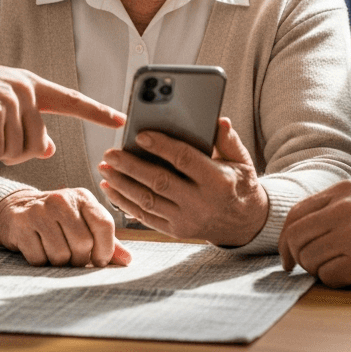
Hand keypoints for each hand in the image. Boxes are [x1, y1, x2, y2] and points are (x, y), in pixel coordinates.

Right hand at [0, 52, 124, 164]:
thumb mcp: (2, 104)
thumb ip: (28, 123)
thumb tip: (49, 149)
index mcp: (33, 85)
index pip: (72, 100)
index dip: (98, 112)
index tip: (121, 120)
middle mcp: (26, 90)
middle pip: (37, 145)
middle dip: (12, 151)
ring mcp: (10, 99)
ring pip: (15, 151)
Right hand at [0, 187, 131, 266]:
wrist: (17, 209)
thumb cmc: (58, 220)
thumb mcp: (83, 222)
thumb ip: (106, 240)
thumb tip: (128, 260)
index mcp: (82, 197)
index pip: (104, 224)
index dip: (105, 249)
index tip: (99, 261)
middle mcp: (62, 199)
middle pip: (83, 243)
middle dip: (80, 260)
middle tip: (72, 257)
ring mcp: (40, 210)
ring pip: (61, 255)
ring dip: (59, 263)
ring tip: (54, 251)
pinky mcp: (21, 224)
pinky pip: (39, 258)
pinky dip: (40, 261)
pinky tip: (38, 248)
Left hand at [98, 117, 268, 246]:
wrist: (245, 224)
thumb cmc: (239, 184)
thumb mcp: (241, 160)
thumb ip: (228, 140)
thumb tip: (219, 120)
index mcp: (218, 181)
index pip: (185, 160)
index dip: (162, 146)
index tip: (140, 134)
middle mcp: (200, 203)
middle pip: (159, 182)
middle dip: (131, 167)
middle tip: (110, 153)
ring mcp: (187, 220)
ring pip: (148, 202)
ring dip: (122, 185)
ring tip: (105, 169)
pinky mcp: (176, 230)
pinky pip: (146, 217)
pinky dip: (125, 203)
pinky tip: (111, 189)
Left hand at [278, 178, 350, 287]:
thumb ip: (335, 207)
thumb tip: (304, 230)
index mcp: (343, 191)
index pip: (295, 214)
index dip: (285, 238)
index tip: (287, 255)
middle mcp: (344, 208)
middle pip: (296, 237)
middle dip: (295, 258)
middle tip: (302, 269)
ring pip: (310, 259)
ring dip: (317, 271)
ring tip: (336, 270)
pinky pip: (330, 277)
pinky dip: (334, 282)